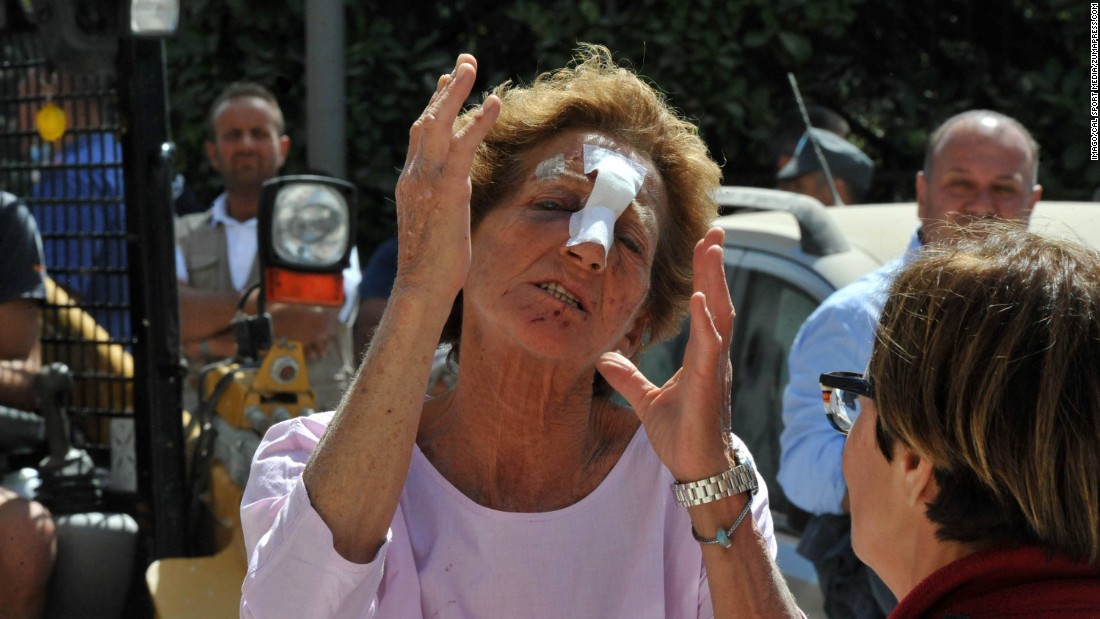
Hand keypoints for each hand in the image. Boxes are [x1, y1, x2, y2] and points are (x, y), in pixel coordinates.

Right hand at [393, 54, 501, 299]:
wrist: (421, 285)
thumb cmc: (432, 267)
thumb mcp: (436, 226)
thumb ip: (442, 204)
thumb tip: (455, 197)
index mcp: (411, 183)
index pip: (420, 137)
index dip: (434, 108)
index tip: (445, 85)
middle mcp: (414, 175)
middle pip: (427, 120)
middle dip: (445, 90)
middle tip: (463, 63)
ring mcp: (427, 179)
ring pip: (439, 123)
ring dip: (456, 92)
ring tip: (471, 66)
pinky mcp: (447, 188)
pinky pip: (464, 145)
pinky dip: (479, 121)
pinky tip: (495, 102)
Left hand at [597, 227, 734, 480]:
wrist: (698, 471)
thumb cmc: (682, 436)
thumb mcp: (646, 401)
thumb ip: (628, 377)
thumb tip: (605, 357)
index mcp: (702, 356)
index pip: (706, 306)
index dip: (705, 276)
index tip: (704, 244)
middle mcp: (713, 356)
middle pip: (717, 301)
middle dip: (714, 266)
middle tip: (715, 230)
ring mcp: (715, 369)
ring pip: (719, 316)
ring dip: (714, 282)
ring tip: (710, 250)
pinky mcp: (710, 386)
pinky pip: (711, 348)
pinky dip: (706, 322)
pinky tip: (701, 300)